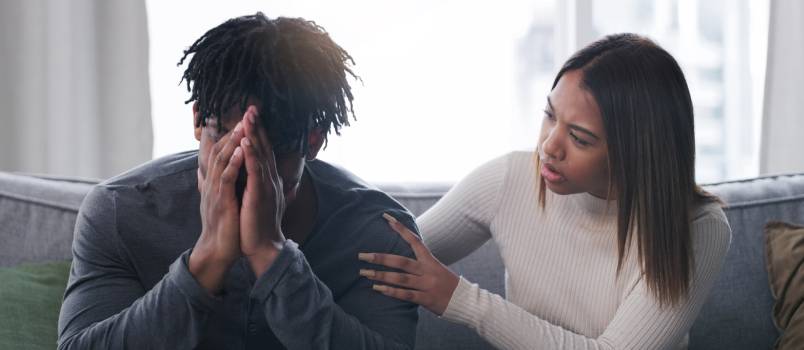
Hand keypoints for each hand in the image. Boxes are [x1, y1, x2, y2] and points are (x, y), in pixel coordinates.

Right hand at [189, 123, 245, 293]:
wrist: (219, 250)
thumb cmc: (225, 226)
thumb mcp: (223, 200)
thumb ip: (222, 184)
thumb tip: (217, 172)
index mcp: (217, 181)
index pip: (222, 152)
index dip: (231, 135)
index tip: (244, 118)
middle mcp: (213, 183)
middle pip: (221, 151)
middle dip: (233, 131)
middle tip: (245, 113)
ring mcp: (216, 191)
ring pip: (223, 161)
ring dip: (233, 142)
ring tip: (242, 126)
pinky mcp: (221, 202)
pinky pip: (226, 179)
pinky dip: (233, 164)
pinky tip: (240, 152)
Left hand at [239, 106, 286, 276]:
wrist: (264, 248)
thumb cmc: (258, 226)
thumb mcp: (257, 200)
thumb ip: (255, 185)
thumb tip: (252, 176)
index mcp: (268, 180)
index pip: (263, 150)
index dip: (259, 132)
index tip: (252, 115)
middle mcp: (271, 179)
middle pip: (264, 147)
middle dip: (258, 126)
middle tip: (252, 106)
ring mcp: (267, 186)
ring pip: (261, 154)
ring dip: (255, 134)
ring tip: (249, 117)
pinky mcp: (260, 194)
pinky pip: (256, 171)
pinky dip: (252, 155)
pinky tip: (247, 141)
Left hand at [358, 213, 459, 315]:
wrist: (466, 301)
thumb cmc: (447, 284)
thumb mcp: (436, 269)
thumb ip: (420, 264)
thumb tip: (401, 259)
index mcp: (430, 260)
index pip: (414, 240)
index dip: (400, 229)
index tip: (386, 218)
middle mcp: (427, 270)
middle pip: (400, 261)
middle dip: (380, 258)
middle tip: (361, 256)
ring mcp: (427, 285)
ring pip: (400, 278)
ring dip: (380, 275)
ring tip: (364, 273)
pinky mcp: (426, 299)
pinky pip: (406, 294)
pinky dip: (391, 291)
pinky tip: (378, 288)